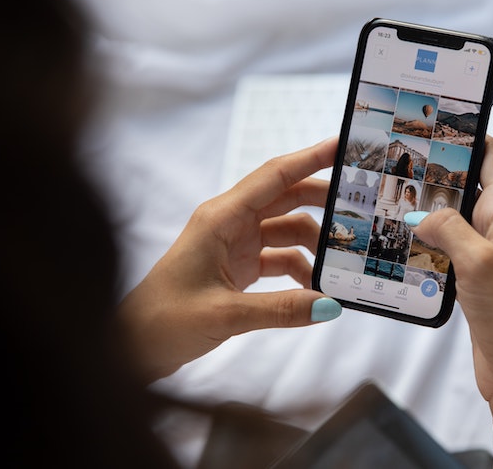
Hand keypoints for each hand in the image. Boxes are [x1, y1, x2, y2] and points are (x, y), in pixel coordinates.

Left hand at [117, 138, 341, 382]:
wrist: (132, 347)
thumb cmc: (163, 321)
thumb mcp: (226, 314)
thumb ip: (282, 310)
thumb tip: (331, 305)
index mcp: (221, 218)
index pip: (274, 176)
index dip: (310, 158)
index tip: (343, 144)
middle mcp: (229, 224)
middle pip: (286, 198)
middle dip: (323, 201)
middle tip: (360, 206)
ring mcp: (234, 245)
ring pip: (286, 230)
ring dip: (314, 246)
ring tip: (341, 265)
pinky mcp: (237, 267)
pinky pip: (280, 258)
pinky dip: (300, 271)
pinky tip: (315, 291)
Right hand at [405, 137, 492, 467]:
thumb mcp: (481, 262)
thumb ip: (450, 229)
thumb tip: (421, 214)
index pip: (491, 156)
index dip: (467, 134)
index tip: (434, 121)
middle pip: (464, 186)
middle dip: (433, 174)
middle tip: (394, 164)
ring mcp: (484, 254)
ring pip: (450, 219)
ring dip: (424, 212)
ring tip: (388, 201)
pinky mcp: (471, 280)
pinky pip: (443, 251)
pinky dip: (423, 245)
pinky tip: (398, 245)